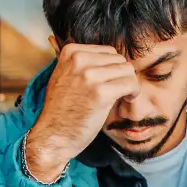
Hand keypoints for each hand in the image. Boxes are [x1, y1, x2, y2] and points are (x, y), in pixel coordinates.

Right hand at [25, 44, 138, 181]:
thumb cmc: (62, 110)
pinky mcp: (100, 93)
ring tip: (123, 96)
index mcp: (71, 52)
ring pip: (127, 70)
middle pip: (119, 59)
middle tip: (119, 92)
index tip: (111, 82)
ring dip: (130, 84)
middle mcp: (79, 59)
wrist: (53, 135)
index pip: (108, 51)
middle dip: (123, 76)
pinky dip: (133, 93)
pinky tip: (127, 100)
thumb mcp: (64, 76)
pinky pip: (130, 84)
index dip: (114, 68)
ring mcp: (89, 75)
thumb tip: (110, 56)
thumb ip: (81, 63)